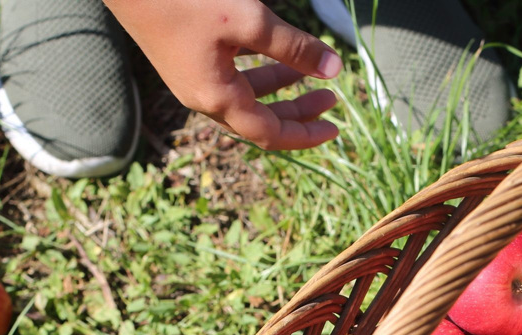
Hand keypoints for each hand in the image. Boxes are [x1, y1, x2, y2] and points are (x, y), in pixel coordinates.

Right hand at [103, 0, 342, 150]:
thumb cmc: (186, 1)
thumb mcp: (249, 21)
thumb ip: (293, 47)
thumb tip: (335, 68)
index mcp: (218, 98)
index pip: (270, 133)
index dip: (305, 134)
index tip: (335, 128)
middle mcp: (205, 99)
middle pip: (261, 119)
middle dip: (299, 111)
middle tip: (331, 99)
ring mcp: (194, 83)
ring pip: (248, 97)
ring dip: (281, 88)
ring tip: (312, 75)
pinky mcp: (188, 64)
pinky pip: (233, 80)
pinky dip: (260, 72)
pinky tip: (276, 55)